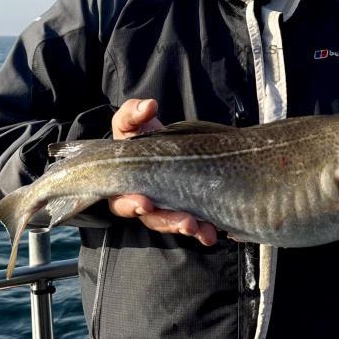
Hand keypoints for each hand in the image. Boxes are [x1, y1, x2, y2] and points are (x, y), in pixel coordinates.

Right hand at [108, 98, 216, 245]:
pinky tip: (215, 232)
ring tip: (204, 230)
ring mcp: (166, 208)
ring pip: (175, 223)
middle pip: (153, 219)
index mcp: (124, 185)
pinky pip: (195, 224)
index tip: (145, 203)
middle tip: (186, 222)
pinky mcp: (187, 208)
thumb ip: (133, 113)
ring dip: (189, 228)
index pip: (123, 201)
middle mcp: (145, 202)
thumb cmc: (139, 135)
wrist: (163, 141)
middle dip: (169, 221)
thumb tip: (148, 106)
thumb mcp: (130, 121)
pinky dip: (205, 230)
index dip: (131, 204)